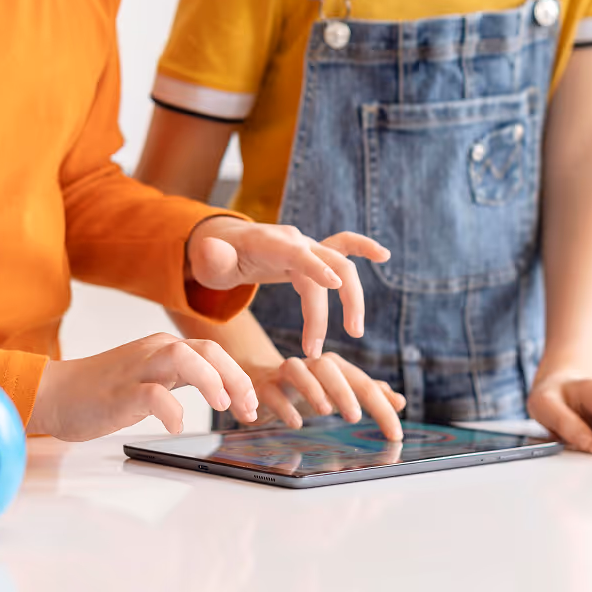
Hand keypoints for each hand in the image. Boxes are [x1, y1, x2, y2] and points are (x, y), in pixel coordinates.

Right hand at [26, 333, 258, 440]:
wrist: (55, 393)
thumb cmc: (103, 389)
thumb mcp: (150, 376)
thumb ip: (181, 377)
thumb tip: (222, 390)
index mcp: (163, 347)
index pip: (211, 352)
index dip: (238, 376)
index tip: (251, 405)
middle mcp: (153, 352)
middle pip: (206, 349)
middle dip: (235, 377)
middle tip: (249, 407)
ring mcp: (136, 370)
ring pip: (182, 357)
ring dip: (210, 380)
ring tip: (222, 406)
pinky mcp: (120, 392)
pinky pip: (152, 394)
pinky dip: (171, 410)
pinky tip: (177, 426)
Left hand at [187, 218, 389, 357]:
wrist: (222, 244)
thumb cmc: (215, 257)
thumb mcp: (207, 261)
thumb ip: (212, 258)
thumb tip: (214, 251)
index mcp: (270, 243)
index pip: (297, 254)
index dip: (316, 268)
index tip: (334, 287)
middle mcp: (294, 241)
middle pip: (327, 266)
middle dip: (331, 306)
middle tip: (318, 349)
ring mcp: (306, 247)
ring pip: (341, 267)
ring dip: (351, 299)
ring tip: (352, 334)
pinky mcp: (313, 255)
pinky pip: (343, 248)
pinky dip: (364, 248)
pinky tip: (384, 255)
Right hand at [241, 352, 405, 440]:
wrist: (262, 381)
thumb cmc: (307, 388)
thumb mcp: (338, 392)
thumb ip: (367, 394)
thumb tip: (399, 401)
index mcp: (333, 367)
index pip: (361, 382)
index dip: (382, 407)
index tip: (395, 434)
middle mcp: (310, 365)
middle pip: (328, 367)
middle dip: (343, 390)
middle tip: (356, 417)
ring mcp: (284, 374)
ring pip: (296, 369)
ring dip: (312, 389)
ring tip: (325, 412)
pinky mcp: (264, 387)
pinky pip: (271, 391)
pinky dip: (283, 406)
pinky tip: (295, 423)